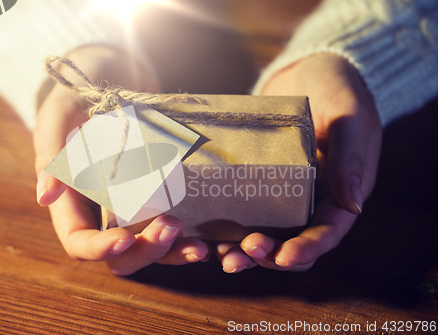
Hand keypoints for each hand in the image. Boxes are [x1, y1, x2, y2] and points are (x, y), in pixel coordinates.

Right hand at [34, 46, 208, 274]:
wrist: (115, 75)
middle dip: (145, 252)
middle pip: (119, 254)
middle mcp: (102, 211)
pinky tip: (206, 241)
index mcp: (72, 200)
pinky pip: (169, 227)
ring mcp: (131, 206)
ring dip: (171, 254)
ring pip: (147, 248)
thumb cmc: (80, 95)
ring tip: (197, 247)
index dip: (99, 248)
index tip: (125, 238)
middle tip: (171, 226)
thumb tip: (44, 198)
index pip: (80, 241)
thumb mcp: (60, 117)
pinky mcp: (157, 196)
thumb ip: (51, 155)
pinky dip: (186, 239)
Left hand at [217, 54, 381, 272]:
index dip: (308, 248)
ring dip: (247, 248)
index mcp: (342, 190)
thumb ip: (350, 157)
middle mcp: (314, 197)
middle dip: (270, 254)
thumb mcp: (349, 116)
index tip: (283, 258)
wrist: (307, 69)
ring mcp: (287, 190)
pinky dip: (232, 225)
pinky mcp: (262, 179)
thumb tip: (353, 206)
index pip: (329, 230)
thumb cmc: (337, 86)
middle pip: (294, 240)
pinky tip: (210, 233)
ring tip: (223, 253)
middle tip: (243, 254)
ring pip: (269, 232)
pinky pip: (247, 208)